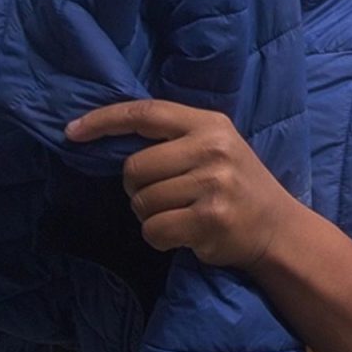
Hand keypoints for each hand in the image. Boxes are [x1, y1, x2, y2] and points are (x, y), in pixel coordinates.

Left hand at [66, 100, 297, 268]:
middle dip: (138, 189)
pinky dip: (160, 238)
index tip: (72, 131)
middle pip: (134, 168)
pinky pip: (153, 230)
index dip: (105, 120)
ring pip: (141, 202)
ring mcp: (213, 184)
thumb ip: (175, 140)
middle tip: (166, 197)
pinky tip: (185, 234)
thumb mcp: (216, 148)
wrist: (279, 228)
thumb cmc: (238, 186)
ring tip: (182, 215)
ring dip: (151, 216)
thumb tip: (110, 143)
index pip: (146, 113)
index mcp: (210, 124)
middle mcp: (212, 149)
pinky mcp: (209, 219)